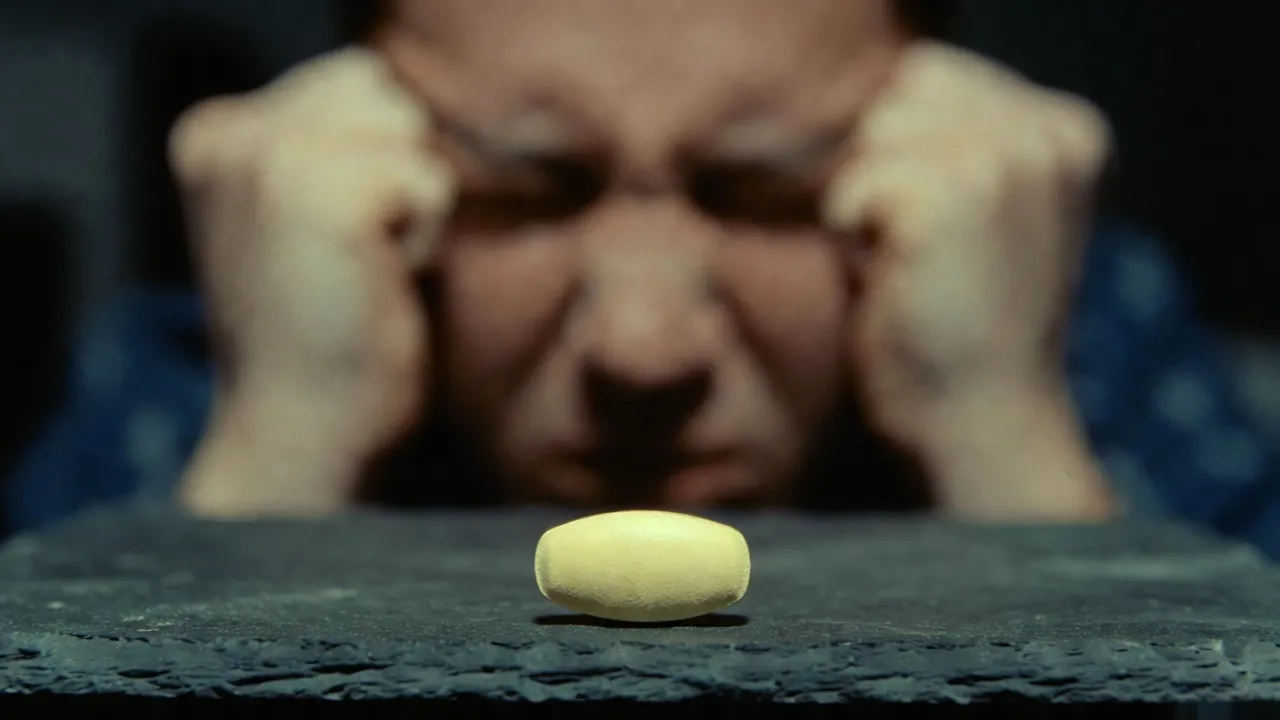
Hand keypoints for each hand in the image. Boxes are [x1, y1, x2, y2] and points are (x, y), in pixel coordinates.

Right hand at [170, 48, 454, 516]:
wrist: (301, 435)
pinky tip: (379, 285)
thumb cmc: (325, 335)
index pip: (350, 81)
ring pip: (407, 128)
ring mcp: (269, 160)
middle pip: (381, 91)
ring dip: (411, 199)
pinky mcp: (320, 196)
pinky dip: (425, 237)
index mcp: (216, 135)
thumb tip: (409, 113)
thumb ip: (331, 146)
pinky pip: (428, 180)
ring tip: (365, 265)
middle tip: (354, 256)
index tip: (331, 243)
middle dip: (394, 169)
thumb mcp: (304, 219)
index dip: (373, 159)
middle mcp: (229, 135)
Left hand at [823, 42, 1115, 519]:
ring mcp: (1005, 161)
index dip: (906, 152)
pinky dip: (851, 236)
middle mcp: (1049, 134)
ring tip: (912, 263)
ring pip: (873, 135)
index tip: (945, 231)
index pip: (931, 75)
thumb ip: (955, 142)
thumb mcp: (984, 215)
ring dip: (868, 201)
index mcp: (1068, 131)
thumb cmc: (960, 325)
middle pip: (900, 94)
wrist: (978, 424)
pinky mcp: (951, 199)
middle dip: (886, 169)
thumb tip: (877, 106)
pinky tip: (895, 283)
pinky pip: (850, 187)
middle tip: (924, 252)